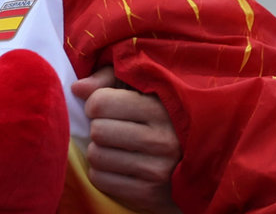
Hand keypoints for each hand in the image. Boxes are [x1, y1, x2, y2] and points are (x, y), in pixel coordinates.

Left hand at [72, 67, 181, 213]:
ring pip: (96, 156)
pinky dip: (102, 173)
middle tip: (111, 130)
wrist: (198, 165)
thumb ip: (107, 80)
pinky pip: (101, 179)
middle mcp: (162, 141)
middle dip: (98, 129)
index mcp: (159, 109)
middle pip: (97, 130)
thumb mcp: (140, 89)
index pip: (101, 102)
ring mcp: (157, 171)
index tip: (103, 108)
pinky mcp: (149, 196)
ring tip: (114, 148)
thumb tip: (76, 88)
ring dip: (99, 152)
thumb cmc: (158, 118)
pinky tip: (117, 167)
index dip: (95, 103)